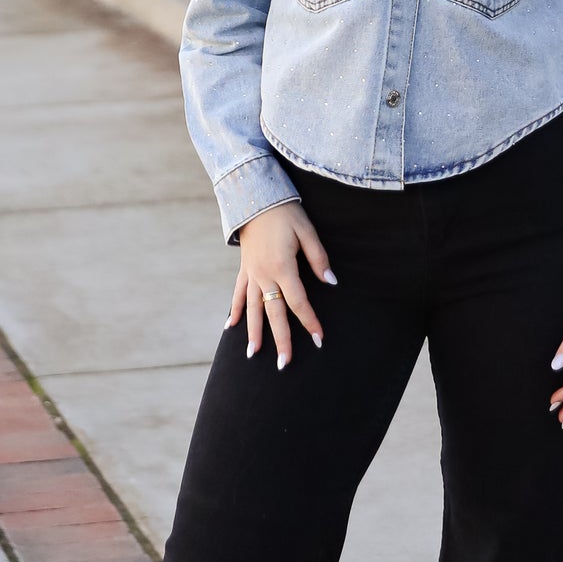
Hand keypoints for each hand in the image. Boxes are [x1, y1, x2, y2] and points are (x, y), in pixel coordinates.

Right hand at [228, 202, 335, 371]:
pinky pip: (239, 294)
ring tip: (253, 355)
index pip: (298, 302)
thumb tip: (331, 282)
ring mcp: (251, 273)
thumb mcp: (307, 231)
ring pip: (253, 309)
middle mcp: (264, 275)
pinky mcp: (244, 269)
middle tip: (284, 365)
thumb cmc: (286, 212)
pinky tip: (231, 327)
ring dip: (253, 333)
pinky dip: (236, 310)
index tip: (319, 339)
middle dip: (281, 340)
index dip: (310, 321)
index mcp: (283, 267)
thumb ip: (318, 258)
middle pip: (274, 314)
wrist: (255, 197)